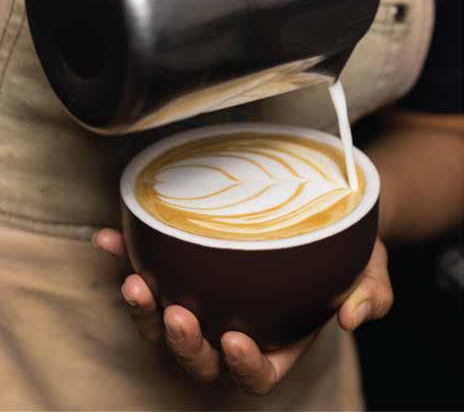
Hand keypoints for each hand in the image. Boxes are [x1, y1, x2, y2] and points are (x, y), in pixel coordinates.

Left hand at [93, 231, 391, 394]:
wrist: (319, 213)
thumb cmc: (347, 252)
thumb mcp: (371, 269)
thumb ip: (370, 294)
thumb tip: (355, 318)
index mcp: (278, 342)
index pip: (257, 374)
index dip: (244, 366)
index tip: (235, 340)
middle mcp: (234, 327)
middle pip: (198, 356)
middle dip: (182, 343)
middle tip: (178, 313)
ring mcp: (206, 299)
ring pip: (163, 323)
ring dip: (143, 309)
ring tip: (133, 280)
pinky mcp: (183, 267)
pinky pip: (149, 269)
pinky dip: (123, 259)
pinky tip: (108, 238)